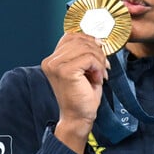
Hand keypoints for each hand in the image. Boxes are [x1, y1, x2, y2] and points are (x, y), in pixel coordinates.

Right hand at [41, 32, 109, 153]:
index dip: (88, 40)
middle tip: (103, 66)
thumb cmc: (82, 95)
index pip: (71, 36)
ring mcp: (56, 66)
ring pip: (86, 48)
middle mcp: (50, 61)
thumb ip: (84, 53)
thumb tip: (97, 39)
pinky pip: (89, 58)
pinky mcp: (65, 71)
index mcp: (52, 59)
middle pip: (79, 40)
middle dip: (97, 51)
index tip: (99, 53)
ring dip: (99, 60)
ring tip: (100, 74)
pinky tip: (98, 78)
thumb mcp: (83, 69)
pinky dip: (98, 67)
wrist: (78, 117)